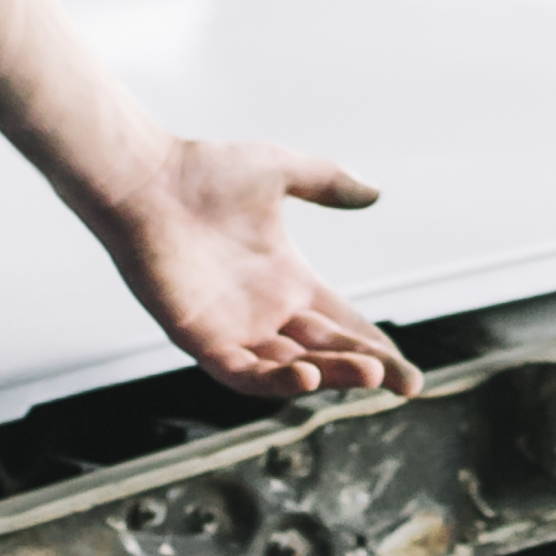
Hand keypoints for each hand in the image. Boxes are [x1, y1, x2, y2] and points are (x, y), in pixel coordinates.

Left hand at [87, 136, 423, 400]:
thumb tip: (375, 192)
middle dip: (367, 369)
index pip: (342, 323)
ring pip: (292, 369)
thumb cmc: (202, 171)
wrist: (145, 179)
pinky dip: (274, 380)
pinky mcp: (200, 339)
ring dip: (331, 376)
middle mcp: (264, 311)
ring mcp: (232, 329)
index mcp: (287, 279)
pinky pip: (242, 373)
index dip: (375, 346)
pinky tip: (307, 374)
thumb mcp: (279, 171)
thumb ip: (326, 182)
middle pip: (327, 352)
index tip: (410, 371)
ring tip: (368, 374)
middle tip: (408, 384)